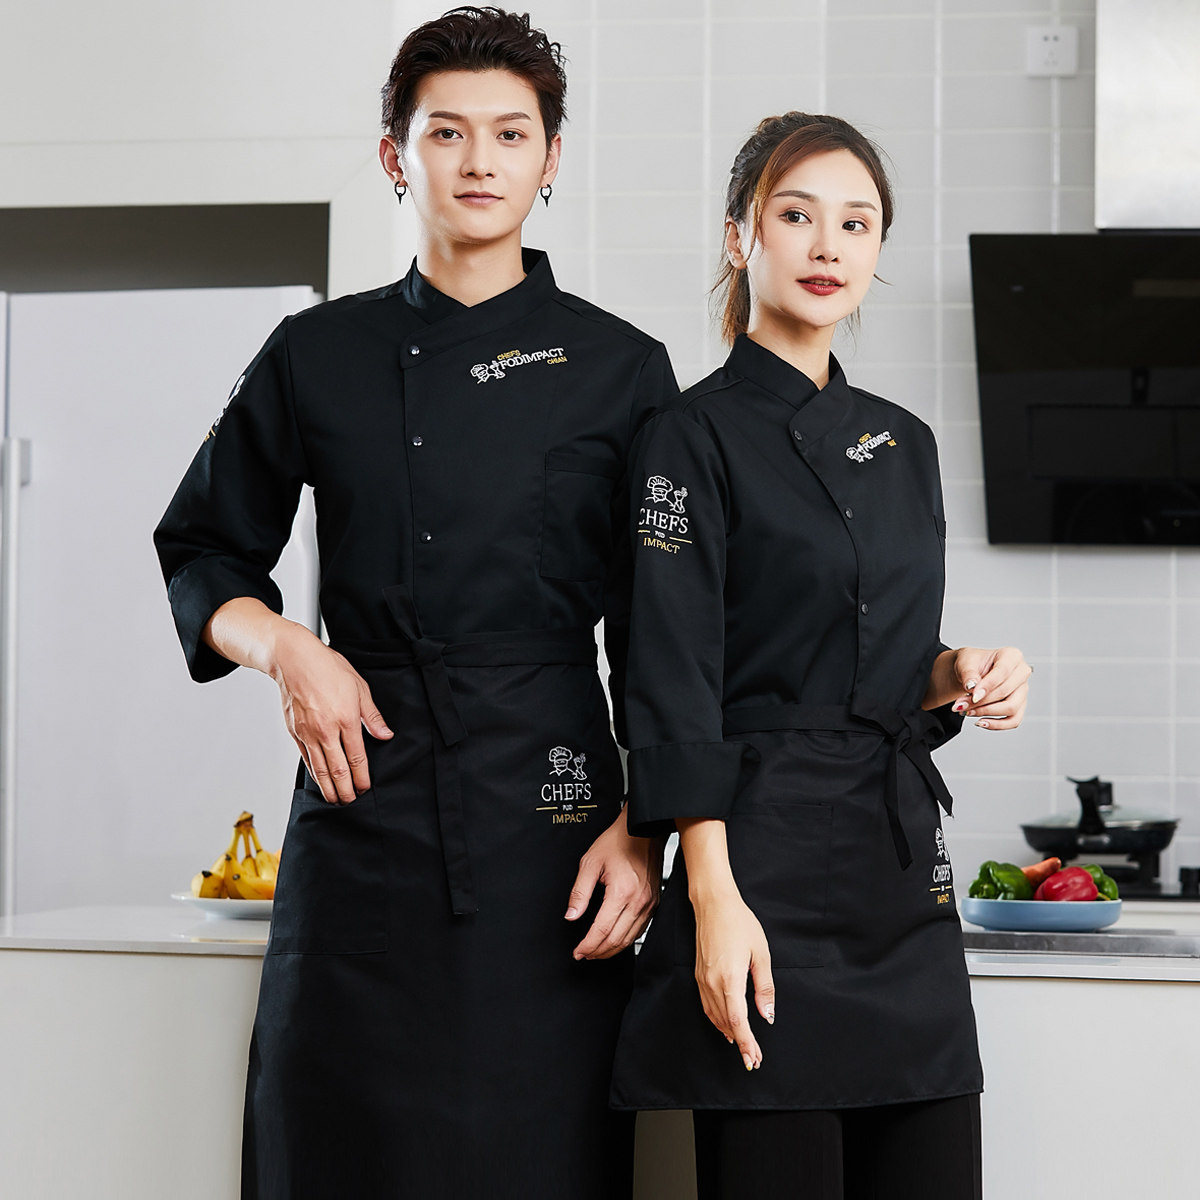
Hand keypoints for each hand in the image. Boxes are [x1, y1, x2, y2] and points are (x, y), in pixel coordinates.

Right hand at [270, 624, 392, 802]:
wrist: (294, 660)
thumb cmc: (327, 668)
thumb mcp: (359, 687)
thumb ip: (372, 716)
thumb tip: (385, 735)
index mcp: (346, 719)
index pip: (357, 757)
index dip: (362, 777)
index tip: (365, 788)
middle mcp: (326, 730)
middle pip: (337, 769)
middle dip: (345, 789)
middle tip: (351, 802)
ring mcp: (308, 733)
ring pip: (319, 768)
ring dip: (328, 787)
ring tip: (335, 800)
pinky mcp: (295, 732)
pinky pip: (306, 758)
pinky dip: (313, 773)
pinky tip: (319, 780)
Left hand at [566, 810, 661, 960]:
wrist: (642, 831)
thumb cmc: (618, 841)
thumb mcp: (590, 862)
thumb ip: (579, 892)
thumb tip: (571, 915)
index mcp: (621, 892)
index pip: (602, 930)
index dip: (588, 945)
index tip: (578, 951)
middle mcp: (638, 901)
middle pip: (617, 940)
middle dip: (598, 952)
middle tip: (584, 954)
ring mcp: (649, 904)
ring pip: (630, 939)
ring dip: (612, 949)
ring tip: (596, 951)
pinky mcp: (654, 903)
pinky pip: (640, 929)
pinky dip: (626, 940)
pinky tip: (615, 940)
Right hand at [691, 888, 773, 1071]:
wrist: (713, 904)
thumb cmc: (739, 923)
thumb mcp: (761, 954)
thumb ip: (764, 987)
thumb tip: (767, 1014)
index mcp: (730, 979)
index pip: (737, 1021)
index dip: (746, 1043)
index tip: (753, 1059)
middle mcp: (712, 982)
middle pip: (725, 1023)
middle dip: (740, 1043)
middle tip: (753, 1058)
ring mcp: (702, 979)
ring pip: (714, 1017)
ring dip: (728, 1034)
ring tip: (742, 1047)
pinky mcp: (698, 975)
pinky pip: (707, 1006)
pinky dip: (717, 1021)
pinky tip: (725, 1026)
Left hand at [950, 646, 1031, 729]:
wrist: (970, 672)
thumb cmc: (971, 663)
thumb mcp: (965, 662)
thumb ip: (969, 673)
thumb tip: (972, 686)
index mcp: (1012, 656)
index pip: (1002, 672)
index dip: (987, 686)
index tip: (972, 695)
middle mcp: (1022, 673)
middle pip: (1006, 692)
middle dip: (981, 702)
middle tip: (960, 704)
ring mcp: (1023, 690)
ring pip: (1011, 708)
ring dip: (986, 713)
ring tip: (966, 711)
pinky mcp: (1019, 706)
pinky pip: (1013, 721)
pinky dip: (997, 725)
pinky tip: (980, 722)